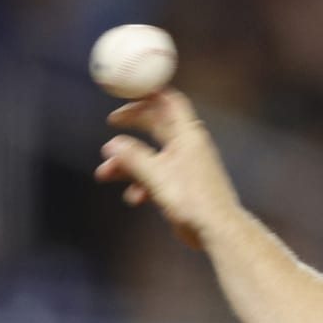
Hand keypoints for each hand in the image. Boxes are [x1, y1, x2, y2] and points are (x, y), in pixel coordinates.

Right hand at [95, 89, 239, 249]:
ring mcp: (186, 166)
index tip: (128, 90)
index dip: (149, 93)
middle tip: (111, 124)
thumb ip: (133, 158)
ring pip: (152, 155)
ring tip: (104, 174)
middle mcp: (188, 147)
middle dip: (133, 125)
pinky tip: (133, 198)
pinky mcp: (184, 186)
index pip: (169, 102)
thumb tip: (112, 145)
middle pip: (157, 125)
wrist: (218, 231)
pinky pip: (158, 177)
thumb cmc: (193, 201)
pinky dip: (142, 184)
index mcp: (187, 136)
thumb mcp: (156, 176)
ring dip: (129, 162)